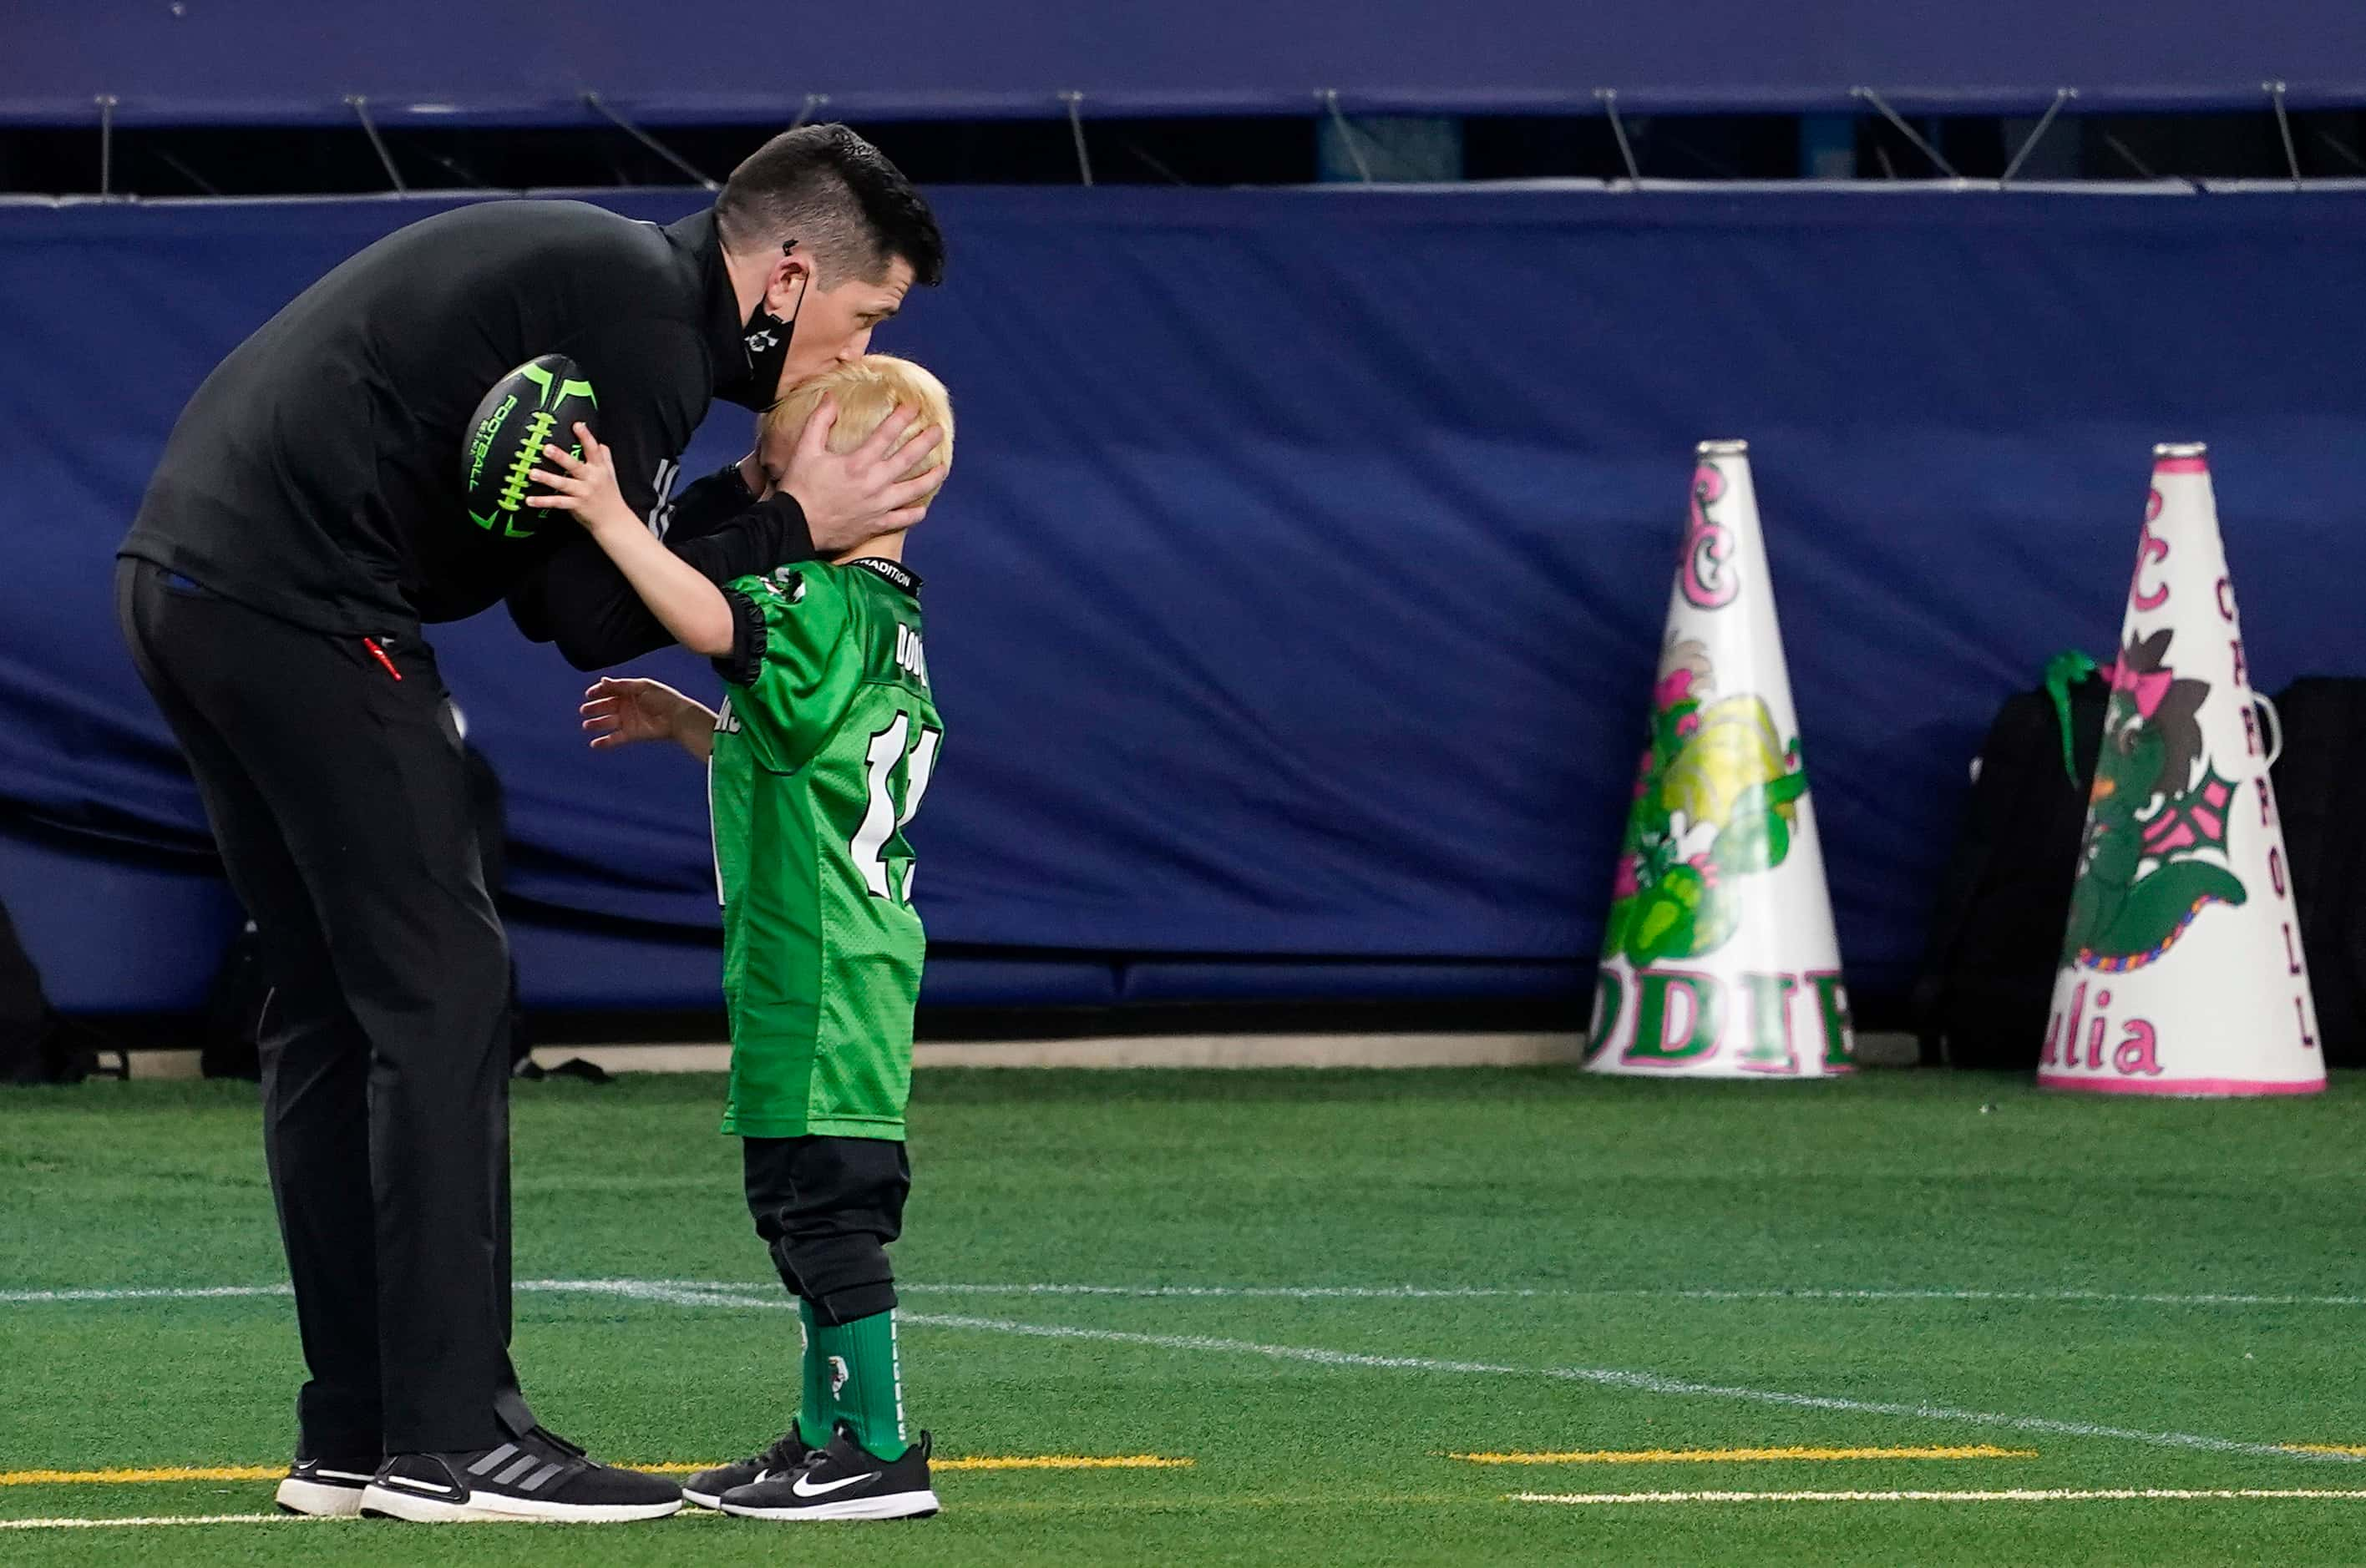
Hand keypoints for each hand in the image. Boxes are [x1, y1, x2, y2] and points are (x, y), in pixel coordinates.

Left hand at [529, 424, 640, 536]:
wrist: (614, 521)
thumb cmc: (610, 496)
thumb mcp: (611, 474)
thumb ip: (605, 458)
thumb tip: (600, 443)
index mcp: (599, 469)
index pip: (593, 450)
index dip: (586, 436)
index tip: (577, 425)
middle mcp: (591, 479)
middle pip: (574, 466)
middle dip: (561, 457)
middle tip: (547, 448)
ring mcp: (583, 493)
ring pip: (563, 484)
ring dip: (547, 478)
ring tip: (532, 473)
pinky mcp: (576, 506)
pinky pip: (557, 503)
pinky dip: (542, 501)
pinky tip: (529, 500)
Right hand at [580, 676, 707, 750]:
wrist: (678, 717)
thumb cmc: (663, 698)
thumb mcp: (642, 687)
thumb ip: (622, 685)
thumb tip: (602, 680)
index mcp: (629, 691)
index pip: (609, 690)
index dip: (598, 692)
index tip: (589, 694)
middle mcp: (626, 705)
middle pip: (606, 706)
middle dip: (594, 708)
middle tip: (585, 710)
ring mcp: (628, 720)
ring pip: (607, 722)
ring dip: (596, 724)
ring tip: (587, 725)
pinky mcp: (632, 734)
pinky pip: (615, 738)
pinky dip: (604, 742)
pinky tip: (594, 744)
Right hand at [779, 396, 943, 554]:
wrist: (796, 526)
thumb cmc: (799, 488)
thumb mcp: (804, 450)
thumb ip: (820, 421)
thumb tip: (831, 398)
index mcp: (857, 463)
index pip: (886, 434)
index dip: (902, 418)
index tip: (914, 407)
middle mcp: (873, 483)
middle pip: (908, 458)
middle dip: (926, 441)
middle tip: (939, 430)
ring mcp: (879, 506)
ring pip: (914, 490)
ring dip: (932, 477)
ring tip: (943, 467)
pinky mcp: (877, 524)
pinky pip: (903, 519)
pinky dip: (915, 513)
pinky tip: (923, 507)